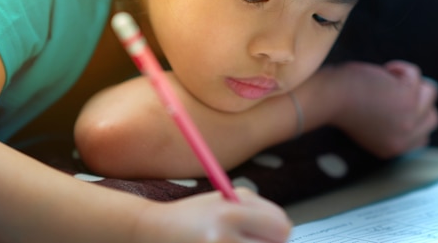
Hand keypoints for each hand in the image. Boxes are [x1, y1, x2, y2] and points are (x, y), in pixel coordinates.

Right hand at [135, 188, 291, 242]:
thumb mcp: (223, 199)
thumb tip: (284, 229)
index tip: (271, 230)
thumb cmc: (191, 215)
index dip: (279, 229)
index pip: (281, 227)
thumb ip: (257, 209)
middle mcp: (223, 240)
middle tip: (251, 239)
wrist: (153, 233)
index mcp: (229, 214)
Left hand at [329, 60, 437, 158]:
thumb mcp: (369, 127)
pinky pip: (415, 73)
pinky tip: (384, 70)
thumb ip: (390, 125)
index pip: (423, 138)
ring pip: (429, 92)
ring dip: (409, 81)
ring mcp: (409, 117)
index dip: (418, 119)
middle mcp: (405, 136)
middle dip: (418, 100)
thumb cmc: (340, 105)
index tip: (405, 105)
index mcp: (394, 148)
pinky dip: (400, 67)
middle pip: (432, 117)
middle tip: (397, 89)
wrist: (329, 97)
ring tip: (387, 78)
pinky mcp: (408, 95)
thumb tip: (411, 106)